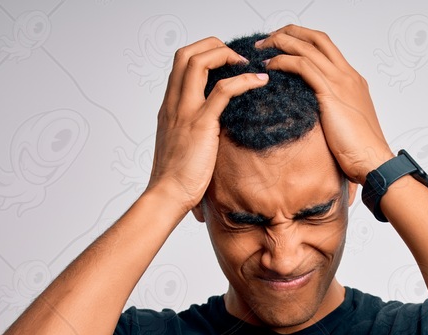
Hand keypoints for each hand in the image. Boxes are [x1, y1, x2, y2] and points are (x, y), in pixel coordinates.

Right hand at [145, 37, 268, 210]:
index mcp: (169, 107)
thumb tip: (214, 134)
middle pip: (186, 53)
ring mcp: (185, 111)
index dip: (203, 54)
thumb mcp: (182, 147)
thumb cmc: (176, 179)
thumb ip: (193, 132)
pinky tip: (260, 82)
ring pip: (200, 62)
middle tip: (237, 57)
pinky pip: (223, 91)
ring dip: (226, 55)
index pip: (180, 64)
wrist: (167, 195)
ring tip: (248, 65)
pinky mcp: (201, 124)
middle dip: (213, 45)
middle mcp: (174, 103)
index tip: (225, 62)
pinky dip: (244, 81)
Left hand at [257, 26, 392, 183]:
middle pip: (317, 38)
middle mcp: (348, 75)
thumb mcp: (345, 121)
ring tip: (263, 49)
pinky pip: (303, 67)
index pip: (326, 47)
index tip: (284, 44)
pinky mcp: (330, 94)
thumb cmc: (360, 149)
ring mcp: (340, 82)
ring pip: (307, 48)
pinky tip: (271, 66)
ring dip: (281, 43)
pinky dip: (283, 62)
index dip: (303, 40)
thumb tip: (314, 112)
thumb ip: (331, 109)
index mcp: (353, 79)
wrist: (372, 160)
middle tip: (269, 39)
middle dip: (290, 32)